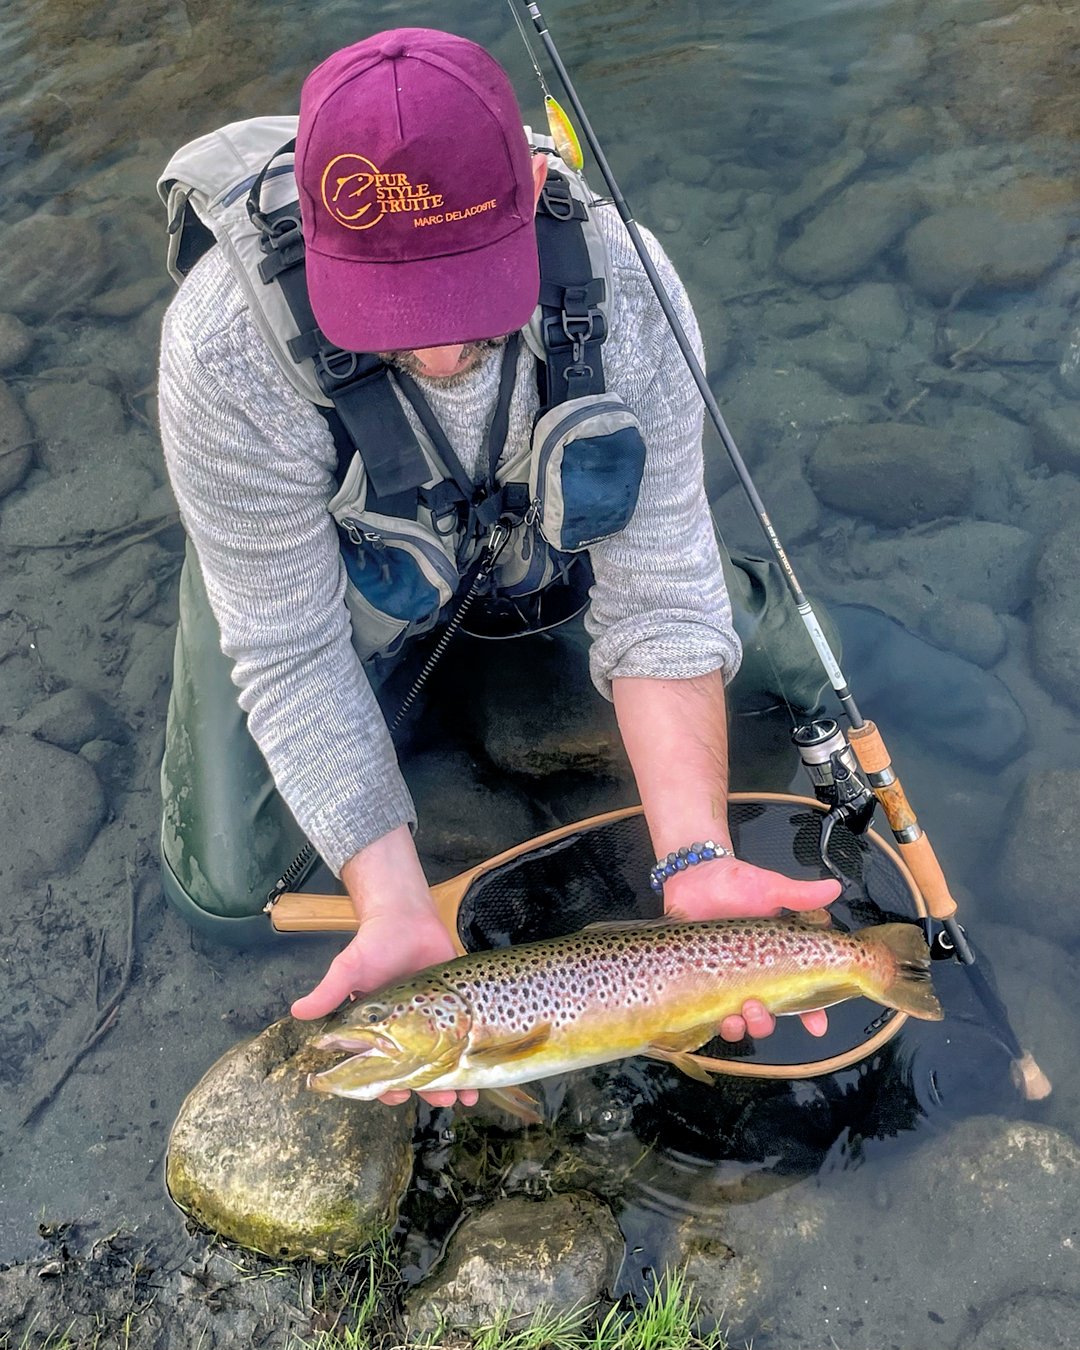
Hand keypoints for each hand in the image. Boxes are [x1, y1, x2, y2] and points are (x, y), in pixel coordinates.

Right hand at [290, 827, 479, 1109]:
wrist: (407, 916)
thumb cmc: (374, 944)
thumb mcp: (349, 968)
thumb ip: (329, 992)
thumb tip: (297, 1012)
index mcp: (378, 1031)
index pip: (380, 1070)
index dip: (386, 1087)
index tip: (397, 1094)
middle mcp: (406, 1032)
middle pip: (417, 1072)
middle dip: (427, 1090)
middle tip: (441, 1100)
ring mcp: (434, 1023)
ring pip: (444, 1062)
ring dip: (454, 1082)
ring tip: (466, 1096)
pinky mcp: (457, 1009)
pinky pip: (466, 1039)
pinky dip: (475, 1058)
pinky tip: (484, 1075)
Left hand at [663, 855, 841, 1042]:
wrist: (688, 879)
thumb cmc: (729, 882)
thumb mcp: (766, 887)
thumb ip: (799, 894)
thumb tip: (833, 889)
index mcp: (778, 953)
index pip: (803, 988)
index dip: (813, 1011)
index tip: (818, 1025)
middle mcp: (756, 971)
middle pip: (772, 1013)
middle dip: (768, 1021)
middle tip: (759, 1007)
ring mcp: (729, 980)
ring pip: (744, 1020)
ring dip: (745, 1026)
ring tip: (738, 1014)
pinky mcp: (704, 983)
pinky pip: (713, 1016)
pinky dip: (719, 1024)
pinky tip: (719, 1016)